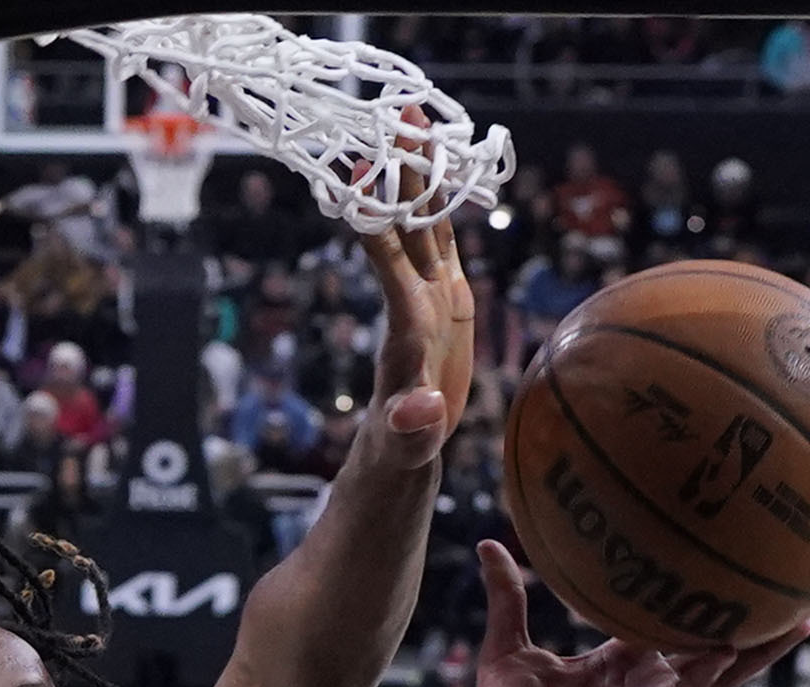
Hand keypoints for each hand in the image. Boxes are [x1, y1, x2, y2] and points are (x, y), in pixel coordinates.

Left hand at [359, 137, 476, 468]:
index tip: (361, 176)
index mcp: (405, 328)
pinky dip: (446, 203)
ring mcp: (430, 294)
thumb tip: (418, 415)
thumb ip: (412, 431)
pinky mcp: (447, 299)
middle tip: (395, 114)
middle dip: (403, 172)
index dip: (378, 224)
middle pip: (409, 225)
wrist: (406, 444)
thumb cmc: (401, 450)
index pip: (390, 266)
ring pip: (427, 222)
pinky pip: (446, 240)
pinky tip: (448, 166)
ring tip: (414, 117)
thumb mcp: (406, 447)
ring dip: (422, 173)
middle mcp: (413, 300)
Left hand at [418, 541, 794, 686]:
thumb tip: (489, 544)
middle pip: (710, 647)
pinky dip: (700, 678)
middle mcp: (641, 682)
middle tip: (795, 590)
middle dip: (752, 623)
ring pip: (712, 676)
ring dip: (753, 652)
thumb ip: (509, 598)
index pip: (669, 623)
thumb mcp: (506, 650)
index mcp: (617, 662)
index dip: (700, 596)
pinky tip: (726, 654)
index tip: (730, 560)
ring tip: (797, 622)